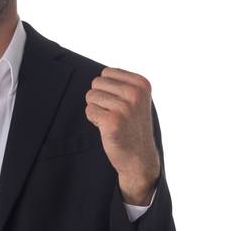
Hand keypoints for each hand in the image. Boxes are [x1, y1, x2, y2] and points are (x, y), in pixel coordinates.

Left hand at [85, 67, 161, 202]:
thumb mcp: (136, 99)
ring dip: (96, 109)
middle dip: (99, 98)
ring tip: (111, 121)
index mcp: (141, 84)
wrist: (139, 158)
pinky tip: (107, 128)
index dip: (107, 89)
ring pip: (91, 96)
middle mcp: (135, 93)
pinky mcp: (112, 121)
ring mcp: (124, 107)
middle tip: (113, 113)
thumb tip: (101, 76)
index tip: (119, 103)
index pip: (107, 72)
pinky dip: (94, 120)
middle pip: (97, 82)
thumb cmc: (133, 127)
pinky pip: (89, 111)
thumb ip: (122, 84)